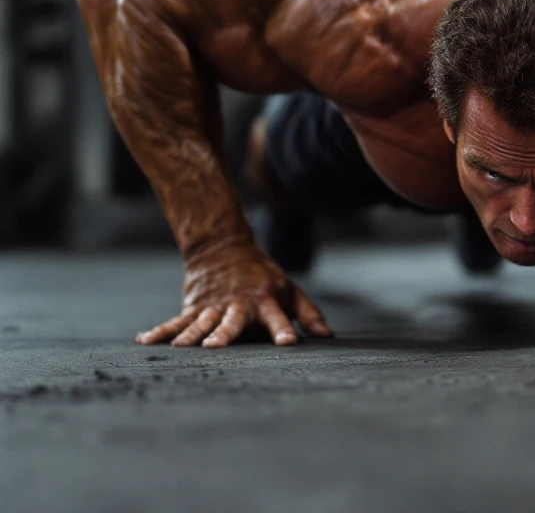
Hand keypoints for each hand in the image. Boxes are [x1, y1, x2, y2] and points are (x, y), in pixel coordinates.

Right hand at [135, 248, 332, 347]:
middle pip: (232, 321)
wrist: (224, 249)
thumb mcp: (290, 291)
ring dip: (191, 335)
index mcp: (265, 302)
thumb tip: (327, 336)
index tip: (288, 343)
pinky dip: (159, 332)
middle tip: (215, 346)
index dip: (283, 330)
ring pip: (201, 323)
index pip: (278, 318)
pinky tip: (143, 342)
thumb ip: (308, 313)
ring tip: (179, 349)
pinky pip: (175, 322)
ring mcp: (212, 306)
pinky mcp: (193, 307)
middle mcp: (237, 305)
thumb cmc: (263, 277)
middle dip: (225, 334)